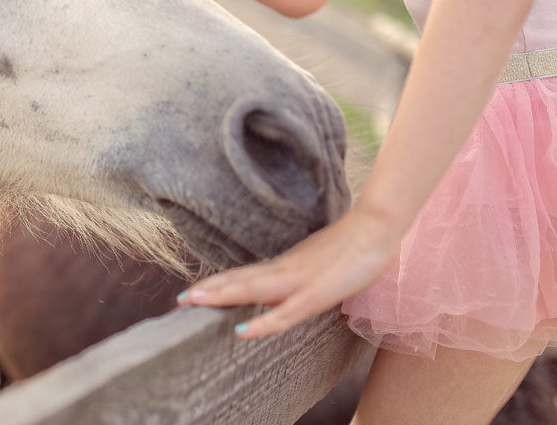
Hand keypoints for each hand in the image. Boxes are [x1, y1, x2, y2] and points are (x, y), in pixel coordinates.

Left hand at [177, 205, 400, 338]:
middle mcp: (286, 269)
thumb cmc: (354, 243)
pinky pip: (284, 313)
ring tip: (193, 302)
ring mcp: (299, 281)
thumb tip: (289, 284)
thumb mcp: (321, 260)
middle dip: (210, 290)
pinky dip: (262, 323)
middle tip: (180, 299)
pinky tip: (242, 331)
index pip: (247, 273)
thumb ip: (302, 272)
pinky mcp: (316, 294)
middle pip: (241, 280)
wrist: (376, 226)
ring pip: (252, 290)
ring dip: (222, 296)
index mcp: (288, 264)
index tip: (195, 289)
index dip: (221, 281)